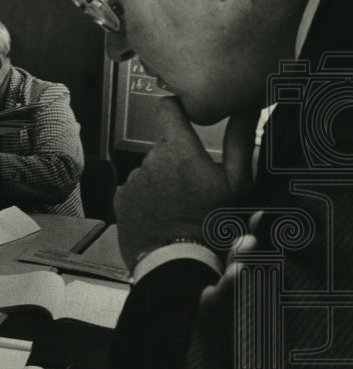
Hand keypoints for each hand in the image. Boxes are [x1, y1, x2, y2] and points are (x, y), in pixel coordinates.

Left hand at [115, 96, 259, 267]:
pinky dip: (147, 199)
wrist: (178, 261)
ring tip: (179, 205)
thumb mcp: (237, 183)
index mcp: (179, 150)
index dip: (176, 108)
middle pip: (164, 148)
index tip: (182, 112)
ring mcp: (133, 179)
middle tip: (194, 185)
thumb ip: (240, 141)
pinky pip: (136, 190)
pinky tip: (162, 215)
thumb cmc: (213, 224)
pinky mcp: (121, 198)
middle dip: (177, 160)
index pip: (168, 109)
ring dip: (162, 181)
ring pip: (150, 171)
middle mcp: (151, 159)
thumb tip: (246, 108)